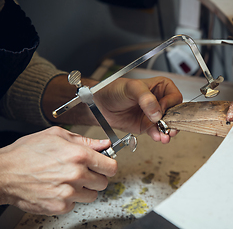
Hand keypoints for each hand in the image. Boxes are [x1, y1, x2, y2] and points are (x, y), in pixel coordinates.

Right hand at [0, 126, 116, 214]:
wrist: (4, 174)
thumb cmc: (26, 153)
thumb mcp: (57, 136)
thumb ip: (85, 141)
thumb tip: (104, 144)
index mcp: (79, 155)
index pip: (111, 166)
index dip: (109, 165)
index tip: (105, 165)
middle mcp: (76, 175)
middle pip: (103, 182)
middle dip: (96, 177)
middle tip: (84, 172)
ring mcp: (68, 193)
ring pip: (92, 195)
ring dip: (84, 189)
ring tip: (69, 180)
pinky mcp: (60, 207)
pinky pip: (76, 204)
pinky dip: (70, 198)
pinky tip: (59, 188)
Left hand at [94, 77, 182, 142]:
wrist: (100, 105)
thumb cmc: (114, 90)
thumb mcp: (132, 88)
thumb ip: (146, 98)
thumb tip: (157, 111)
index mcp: (161, 87)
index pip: (175, 97)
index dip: (170, 105)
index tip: (162, 110)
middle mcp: (159, 100)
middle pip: (175, 112)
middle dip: (173, 122)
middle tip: (170, 128)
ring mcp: (154, 114)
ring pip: (168, 124)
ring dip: (168, 131)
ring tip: (165, 136)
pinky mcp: (147, 126)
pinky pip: (157, 132)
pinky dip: (158, 136)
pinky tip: (158, 137)